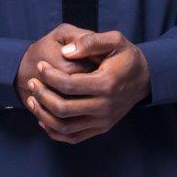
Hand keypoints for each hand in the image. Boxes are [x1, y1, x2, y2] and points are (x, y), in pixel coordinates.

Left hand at [24, 28, 151, 143]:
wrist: (145, 78)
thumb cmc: (126, 57)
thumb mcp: (114, 40)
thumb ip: (90, 41)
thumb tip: (65, 51)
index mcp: (106, 84)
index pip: (69, 84)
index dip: (49, 75)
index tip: (40, 66)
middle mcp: (105, 106)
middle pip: (63, 108)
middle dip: (41, 95)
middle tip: (32, 82)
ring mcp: (103, 121)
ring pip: (64, 126)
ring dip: (43, 114)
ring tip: (31, 99)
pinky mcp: (101, 128)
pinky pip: (72, 137)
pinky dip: (54, 131)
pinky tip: (43, 118)